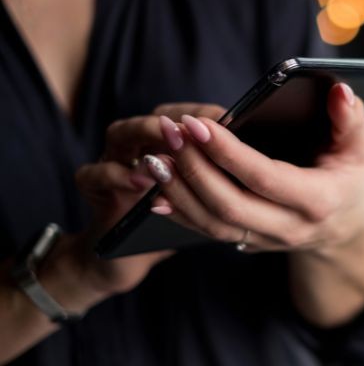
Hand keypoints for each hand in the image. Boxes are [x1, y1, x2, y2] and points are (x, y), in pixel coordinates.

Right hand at [34, 103, 226, 312]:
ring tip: (171, 143)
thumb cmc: (179, 222)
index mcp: (169, 141)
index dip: (203, 114)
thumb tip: (263, 162)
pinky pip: (93, 175)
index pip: (185, 112)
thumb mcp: (208, 199)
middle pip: (154, 119)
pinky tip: (141, 183)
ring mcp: (112, 161)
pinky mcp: (92, 189)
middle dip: (180, 122)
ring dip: (146, 136)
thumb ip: (224, 180)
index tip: (228, 117)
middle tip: (198, 126)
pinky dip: (115, 175)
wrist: (124, 259)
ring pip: (120, 134)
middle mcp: (138, 144)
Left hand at [136, 85, 363, 325]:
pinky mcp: (247, 241)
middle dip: (194, 168)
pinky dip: (179, 210)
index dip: (228, 153)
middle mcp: (289, 227)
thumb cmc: (349, 175)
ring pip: (213, 223)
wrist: (344, 225)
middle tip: (170, 133)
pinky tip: (157, 187)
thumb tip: (339, 91)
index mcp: (318, 200)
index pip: (264, 179)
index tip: (197, 124)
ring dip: (179, 190)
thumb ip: (349, 118)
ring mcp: (266, 239)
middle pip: (230, 205)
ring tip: (155, 156)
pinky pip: (207, 231)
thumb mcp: (359, 146)